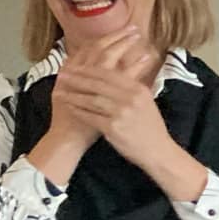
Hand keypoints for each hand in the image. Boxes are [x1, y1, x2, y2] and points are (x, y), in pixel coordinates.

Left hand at [54, 29, 173, 166]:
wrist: (158, 151)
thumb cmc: (151, 127)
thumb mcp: (147, 102)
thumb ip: (132, 86)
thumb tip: (121, 70)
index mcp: (138, 89)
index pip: (108, 74)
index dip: (89, 70)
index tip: (75, 68)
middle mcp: (130, 99)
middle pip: (97, 85)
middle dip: (77, 80)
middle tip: (63, 76)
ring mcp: (120, 113)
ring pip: (91, 100)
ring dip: (73, 96)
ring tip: (60, 92)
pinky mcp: (112, 128)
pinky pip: (90, 116)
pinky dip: (77, 111)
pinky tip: (69, 108)